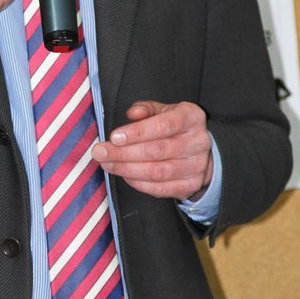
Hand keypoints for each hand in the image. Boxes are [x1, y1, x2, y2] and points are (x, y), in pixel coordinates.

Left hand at [91, 101, 213, 200]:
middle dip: (123, 153)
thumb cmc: (175, 127)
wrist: (199, 151)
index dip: (137, 132)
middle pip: (157, 151)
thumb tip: (133, 113)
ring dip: (126, 169)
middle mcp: (197, 142)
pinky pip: (160, 189)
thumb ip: (146, 109)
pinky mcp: (190, 186)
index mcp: (191, 117)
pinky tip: (124, 175)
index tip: (114, 137)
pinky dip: (138, 183)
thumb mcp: (163, 110)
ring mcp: (196, 166)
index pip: (164, 125)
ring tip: (107, 164)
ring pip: (157, 172)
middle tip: (100, 152)